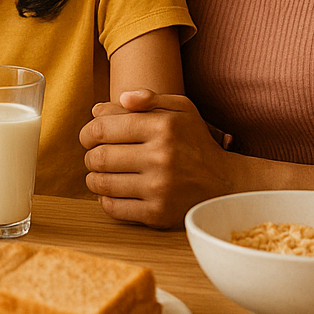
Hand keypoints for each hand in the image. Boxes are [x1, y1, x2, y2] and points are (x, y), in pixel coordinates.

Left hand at [79, 90, 237, 227]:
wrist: (226, 182)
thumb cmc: (195, 141)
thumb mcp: (181, 109)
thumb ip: (146, 99)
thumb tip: (100, 107)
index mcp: (163, 127)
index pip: (102, 129)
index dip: (87, 133)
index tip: (88, 137)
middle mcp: (161, 157)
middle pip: (98, 157)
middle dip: (89, 156)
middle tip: (94, 156)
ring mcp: (159, 188)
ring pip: (102, 184)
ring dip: (93, 179)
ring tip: (100, 174)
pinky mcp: (158, 214)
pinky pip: (114, 208)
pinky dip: (105, 200)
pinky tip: (112, 192)